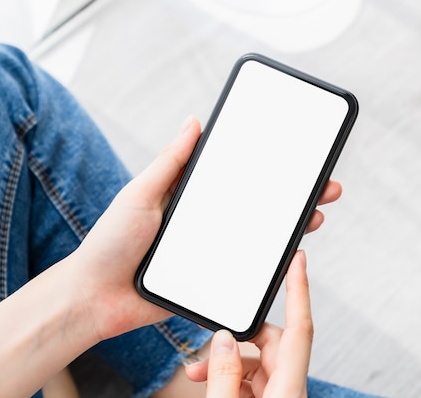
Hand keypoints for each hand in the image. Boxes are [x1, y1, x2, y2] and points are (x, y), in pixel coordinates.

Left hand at [73, 119, 340, 340]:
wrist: (94, 298)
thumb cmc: (110, 243)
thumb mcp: (141, 194)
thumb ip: (170, 163)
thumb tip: (194, 121)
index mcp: (193, 199)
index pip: (239, 179)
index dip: (269, 170)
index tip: (298, 158)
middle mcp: (207, 223)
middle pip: (259, 207)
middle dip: (295, 197)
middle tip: (326, 187)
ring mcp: (212, 252)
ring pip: (260, 238)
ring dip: (291, 228)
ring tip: (317, 216)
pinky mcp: (212, 281)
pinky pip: (247, 271)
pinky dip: (271, 264)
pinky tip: (292, 255)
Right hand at [186, 250, 310, 397]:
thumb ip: (223, 374)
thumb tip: (223, 341)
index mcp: (289, 388)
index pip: (300, 327)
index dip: (299, 289)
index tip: (298, 259)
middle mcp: (290, 390)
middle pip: (272, 342)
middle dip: (239, 337)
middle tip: (208, 342)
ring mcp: (281, 396)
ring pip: (260, 362)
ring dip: (229, 362)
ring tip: (197, 372)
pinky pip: (254, 381)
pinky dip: (231, 377)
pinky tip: (207, 382)